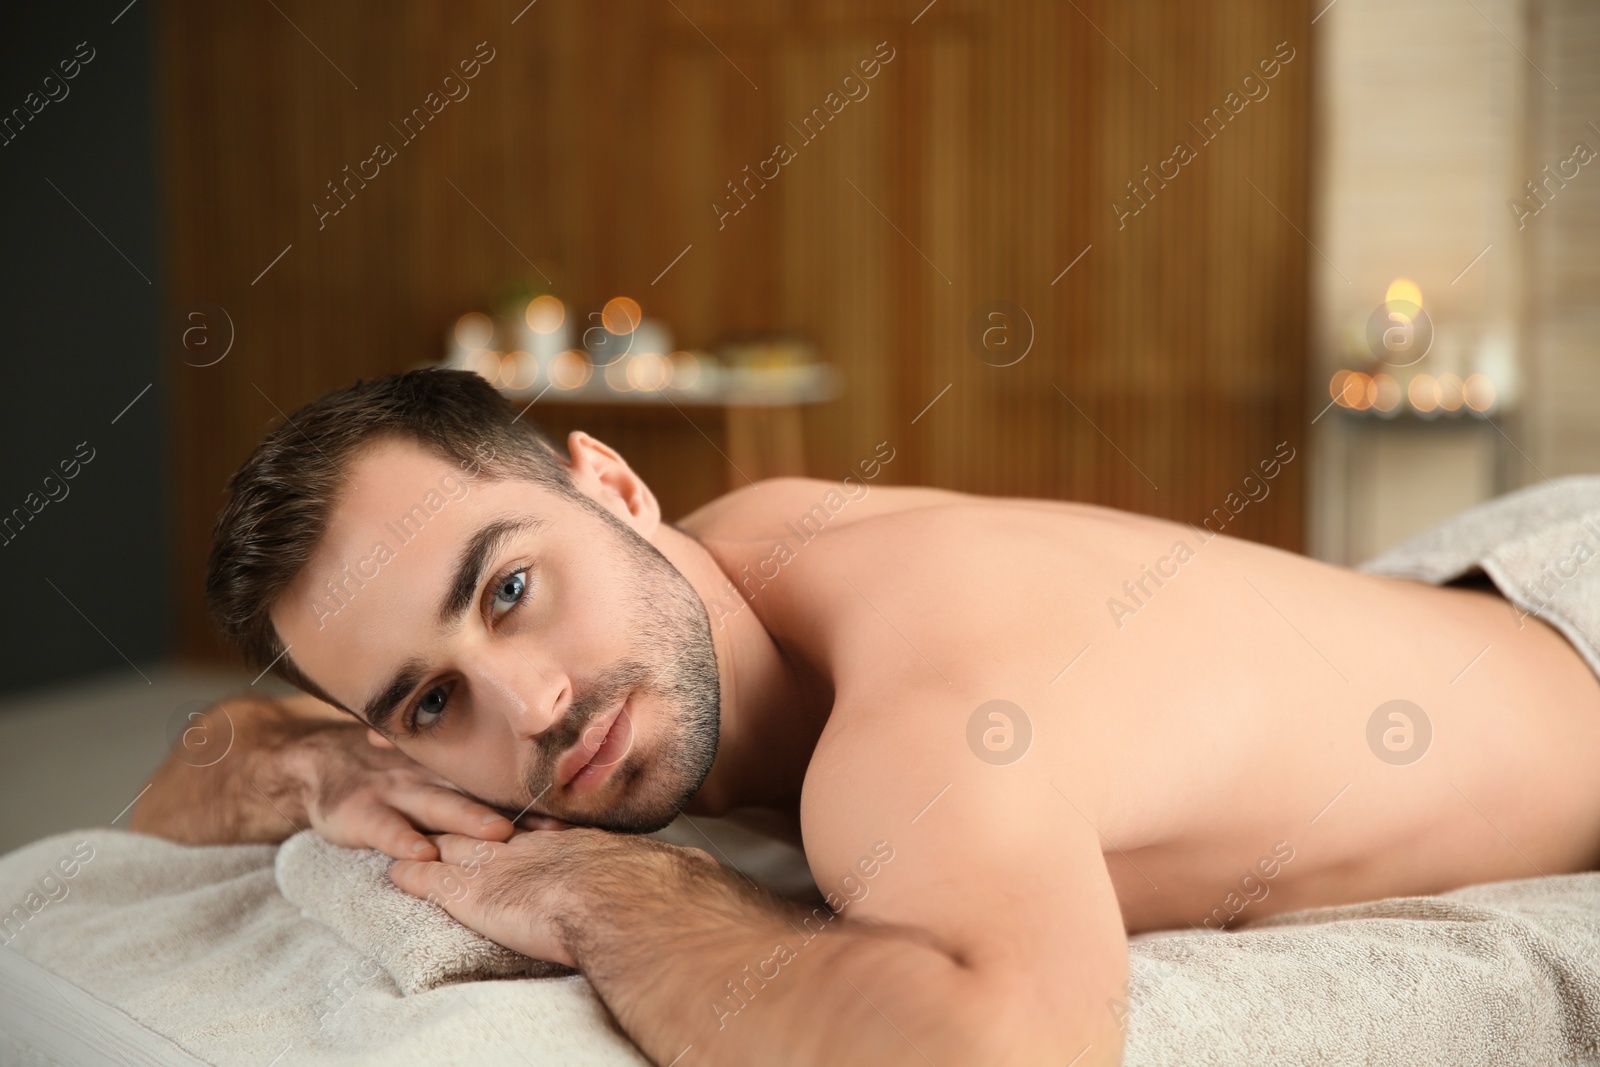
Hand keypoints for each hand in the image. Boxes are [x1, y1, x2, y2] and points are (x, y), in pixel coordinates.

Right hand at [282, 724, 559, 860]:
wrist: (317, 765)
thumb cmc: (390, 782)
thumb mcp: (432, 778)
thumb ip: (474, 793)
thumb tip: (540, 821)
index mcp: (453, 775)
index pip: (499, 788)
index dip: (536, 801)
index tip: (576, 817)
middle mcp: (431, 778)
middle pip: (480, 794)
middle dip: (519, 809)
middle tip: (553, 825)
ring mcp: (396, 792)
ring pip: (438, 806)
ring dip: (468, 820)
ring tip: (498, 835)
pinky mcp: (359, 813)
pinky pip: (385, 829)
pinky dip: (403, 842)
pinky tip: (421, 857)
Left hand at [388, 829, 706, 967]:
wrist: (626, 905)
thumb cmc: (648, 893)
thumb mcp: (651, 874)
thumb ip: (652, 873)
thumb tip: (691, 875)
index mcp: (566, 841)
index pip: (528, 820)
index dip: (510, 809)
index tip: (499, 801)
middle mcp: (529, 847)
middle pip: (483, 819)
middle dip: (459, 805)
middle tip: (436, 783)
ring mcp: (499, 869)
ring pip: (452, 845)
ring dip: (427, 835)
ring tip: (405, 820)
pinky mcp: (472, 898)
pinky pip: (430, 883)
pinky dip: (410, 876)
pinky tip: (391, 869)